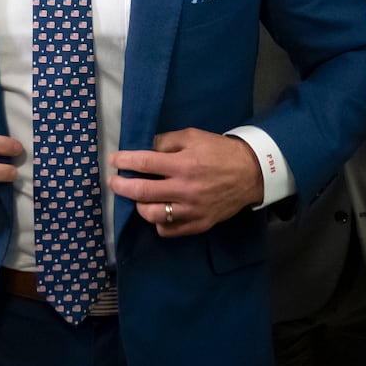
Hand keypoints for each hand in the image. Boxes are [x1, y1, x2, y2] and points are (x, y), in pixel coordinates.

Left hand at [110, 129, 263, 237]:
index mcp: (183, 164)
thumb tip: (145, 148)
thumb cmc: (220, 151)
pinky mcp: (199, 224)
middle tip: (114, 182)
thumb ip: (167, 141)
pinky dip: (159, 222)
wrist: (251, 173)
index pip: (144, 164)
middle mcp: (185, 189)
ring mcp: (192, 210)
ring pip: (152, 215)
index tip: (113, 160)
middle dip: (121, 186)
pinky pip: (169, 229)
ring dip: (139, 206)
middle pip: (142, 192)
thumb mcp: (194, 136)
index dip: (124, 161)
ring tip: (139, 198)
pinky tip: (158, 212)